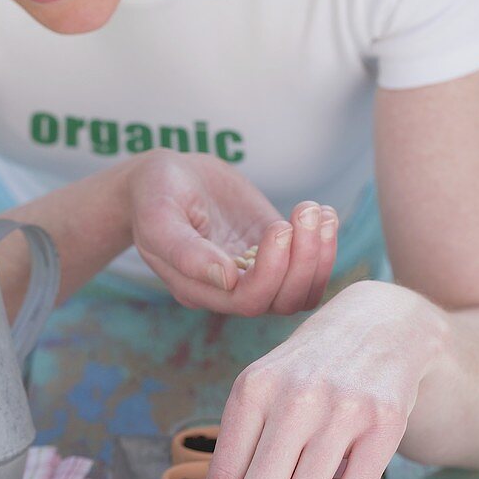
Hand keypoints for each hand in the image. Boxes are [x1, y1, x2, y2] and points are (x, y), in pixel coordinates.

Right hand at [127, 149, 338, 313]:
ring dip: (320, 255)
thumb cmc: (153, 195)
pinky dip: (325, 246)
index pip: (248, 301)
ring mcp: (255, 271)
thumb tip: (226, 279)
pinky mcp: (273, 251)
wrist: (164, 178)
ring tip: (317, 212)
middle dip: (304, 259)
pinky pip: (308, 267)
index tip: (278, 226)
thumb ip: (184, 250)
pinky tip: (324, 212)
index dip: (272, 271)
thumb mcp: (159, 216)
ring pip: (301, 289)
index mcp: (199, 290)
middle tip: (305, 211)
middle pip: (282, 300)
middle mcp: (230, 290)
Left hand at [200, 280, 448, 478]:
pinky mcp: (384, 422)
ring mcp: (343, 408)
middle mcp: (296, 397)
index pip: (226, 473)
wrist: (379, 324)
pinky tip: (343, 465)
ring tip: (315, 458)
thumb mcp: (263, 388)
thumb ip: (240, 449)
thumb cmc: (308, 370)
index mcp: (254, 388)